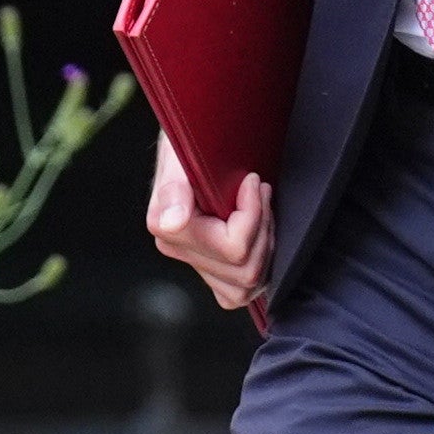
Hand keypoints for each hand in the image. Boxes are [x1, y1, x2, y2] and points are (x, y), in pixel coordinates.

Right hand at [150, 145, 274, 310]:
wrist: (194, 141)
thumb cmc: (190, 142)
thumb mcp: (180, 154)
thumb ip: (174, 189)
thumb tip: (171, 223)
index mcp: (169, 230)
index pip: (232, 247)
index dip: (253, 214)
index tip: (253, 182)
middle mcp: (180, 251)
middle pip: (244, 269)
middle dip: (263, 228)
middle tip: (261, 193)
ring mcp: (197, 263)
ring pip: (245, 286)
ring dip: (264, 246)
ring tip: (262, 210)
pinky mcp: (212, 268)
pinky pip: (238, 292)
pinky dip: (257, 265)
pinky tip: (259, 233)